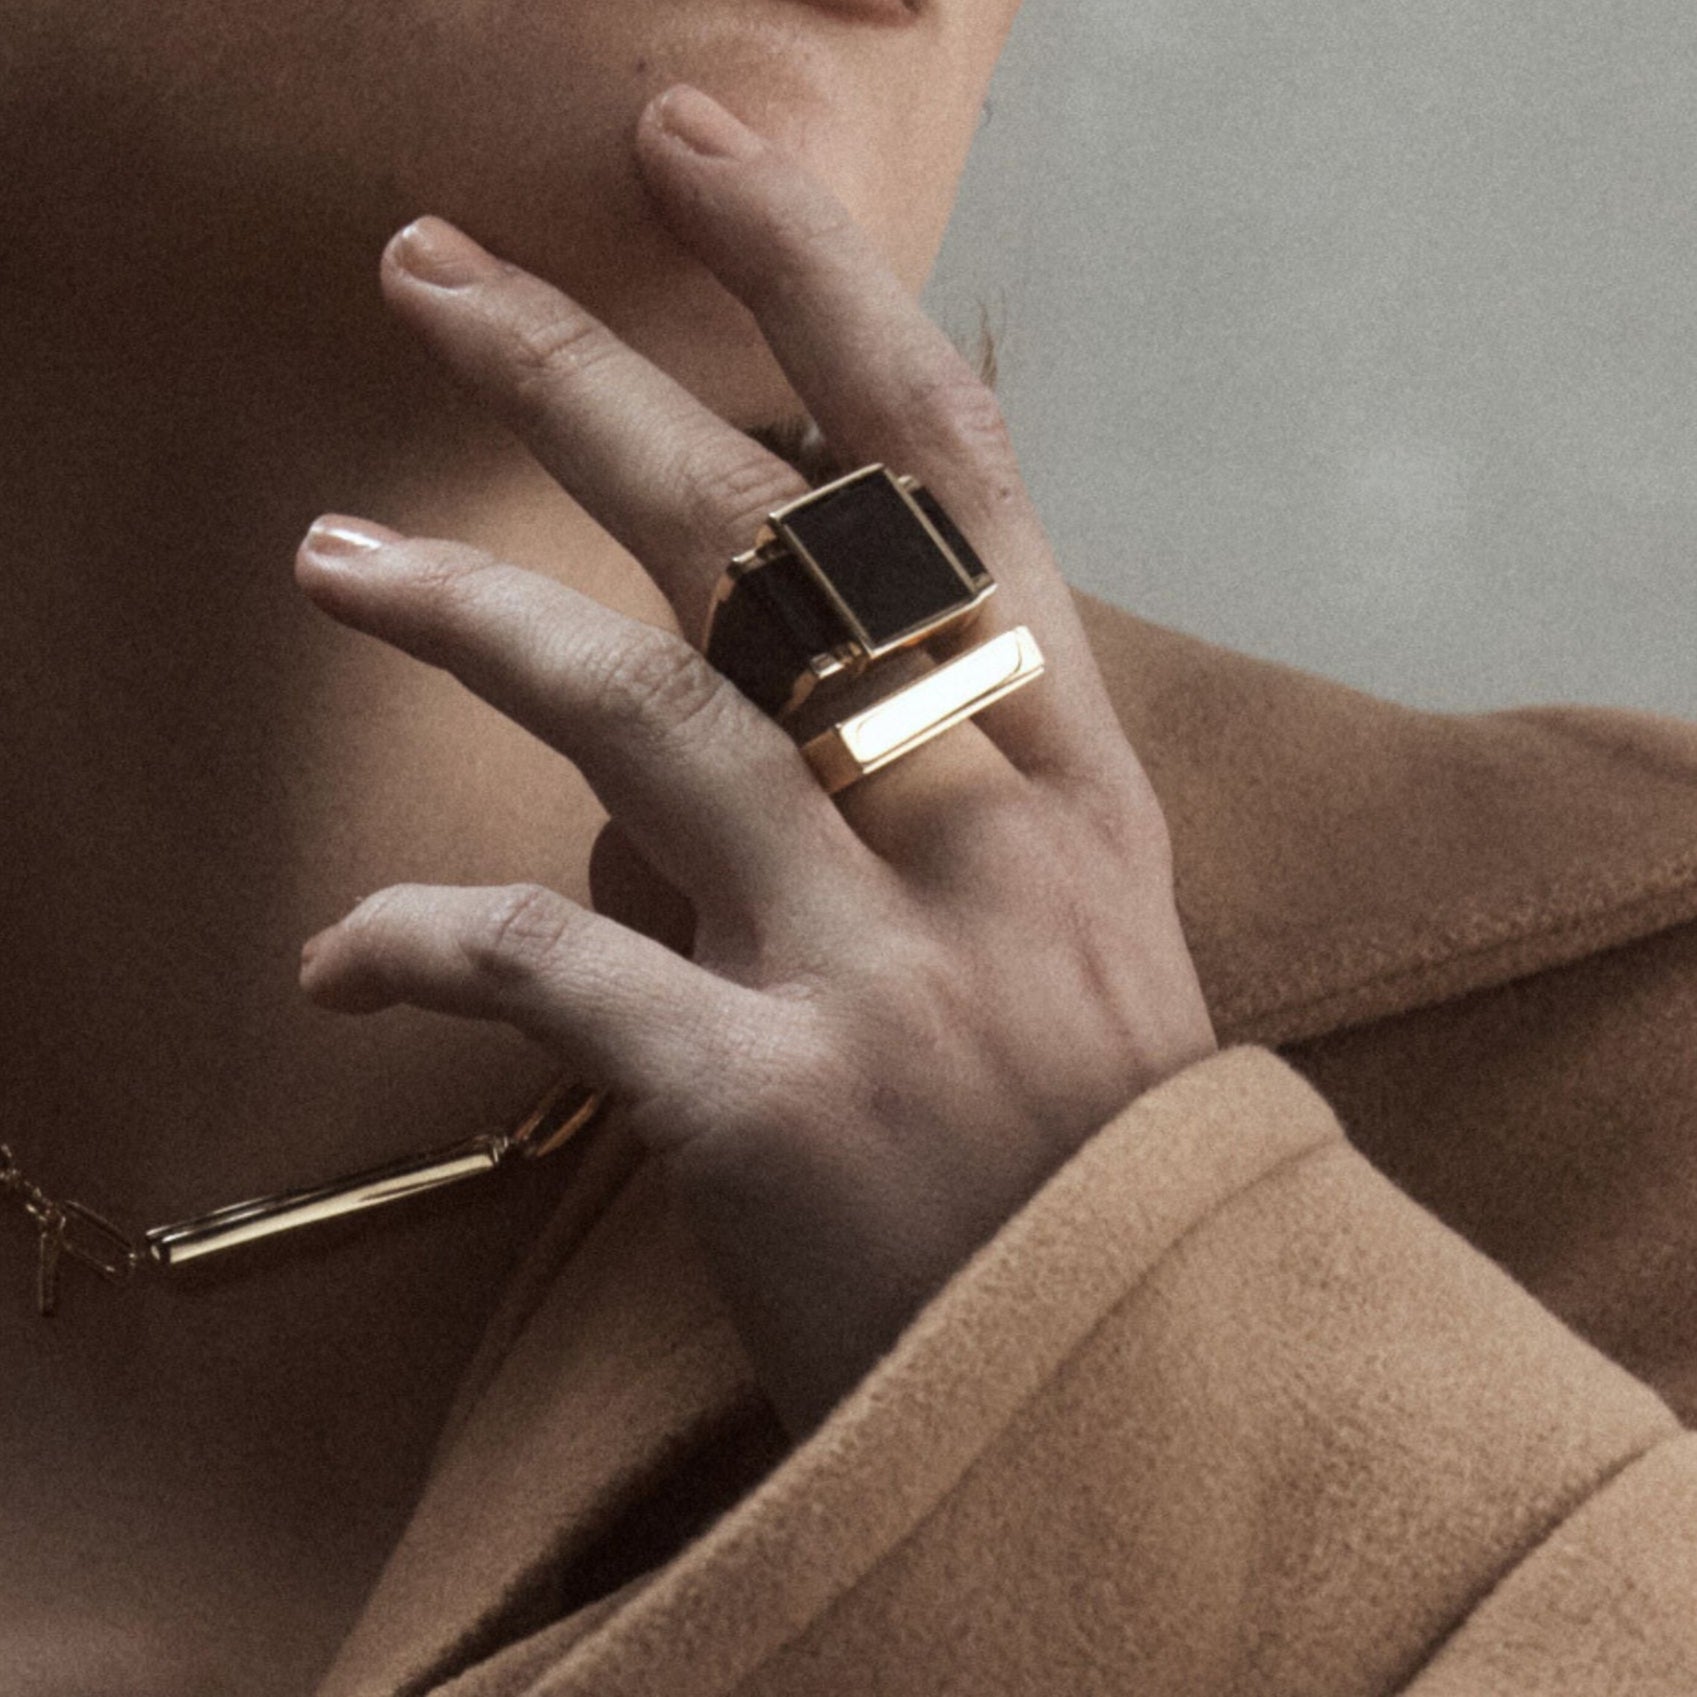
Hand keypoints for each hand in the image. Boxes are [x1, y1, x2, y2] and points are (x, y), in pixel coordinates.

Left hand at [294, 84, 1216, 1442]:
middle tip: (427, 269)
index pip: (949, 465)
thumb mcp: (1074, 915)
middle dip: (582, 379)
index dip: (818, 284)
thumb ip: (947, 762)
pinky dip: (425, 946)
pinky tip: (341, 958)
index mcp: (1069, 765)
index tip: (697, 143)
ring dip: (465, 615)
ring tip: (331, 556)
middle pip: (765, 539)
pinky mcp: (776, 1107)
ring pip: (645, 716)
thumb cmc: (1086, 1139)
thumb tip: (763, 648)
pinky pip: (555, 973)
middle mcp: (991, 830)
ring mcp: (889, 965)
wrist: (1144, 1378)